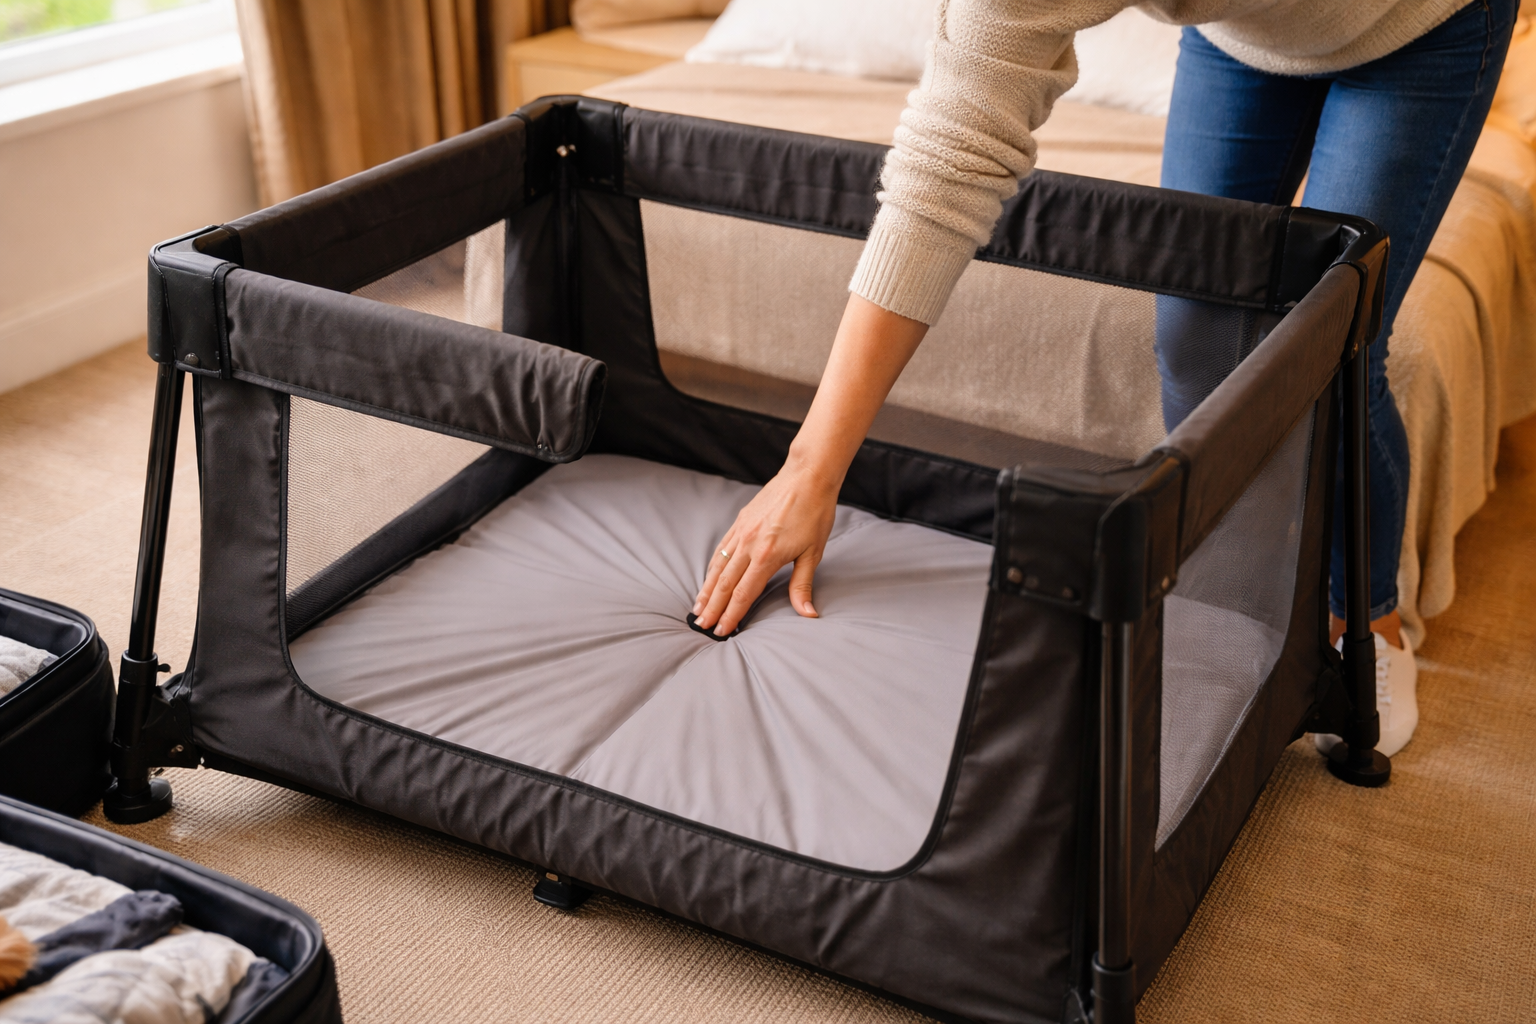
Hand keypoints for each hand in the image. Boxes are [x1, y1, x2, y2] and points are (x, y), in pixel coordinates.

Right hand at [691, 294, 931, 636]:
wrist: (808, 475)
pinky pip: (720, 550)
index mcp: (766, 556)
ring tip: (697, 607)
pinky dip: (712, 567)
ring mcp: (740, 532)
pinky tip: (709, 578)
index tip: (721, 631)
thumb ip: (803, 585)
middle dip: (712, 608)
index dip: (731, 615)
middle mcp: (748, 545)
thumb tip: (807, 614)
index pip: (743, 594)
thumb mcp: (813, 553)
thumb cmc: (815, 513)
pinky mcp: (739, 522)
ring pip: (717, 567)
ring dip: (706, 589)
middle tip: (701, 626)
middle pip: (724, 584)